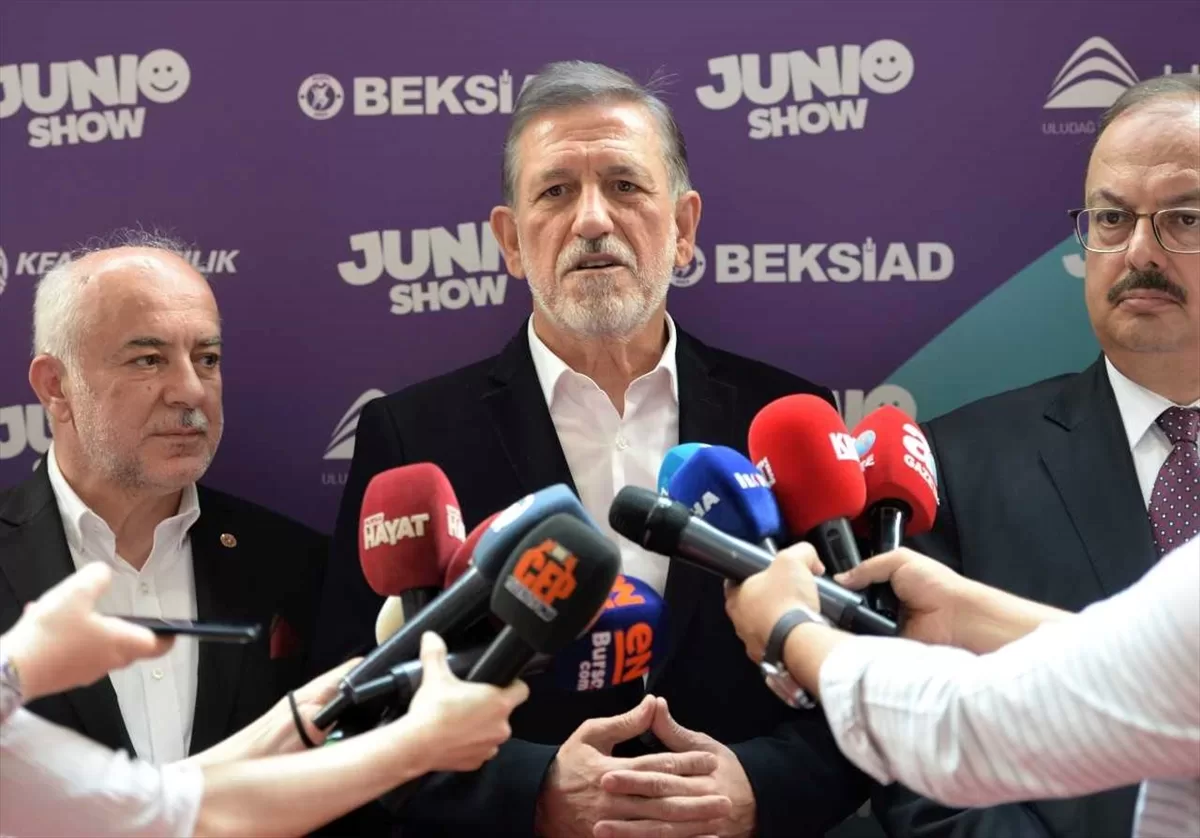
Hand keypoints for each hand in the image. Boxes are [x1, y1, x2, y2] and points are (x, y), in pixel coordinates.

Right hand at [2, 563, 172, 700]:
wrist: (11, 670)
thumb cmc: (51, 634)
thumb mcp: (76, 593)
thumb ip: (97, 578)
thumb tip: (105, 573)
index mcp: (121, 644)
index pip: (158, 646)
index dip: (168, 637)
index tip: (172, 629)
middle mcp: (107, 662)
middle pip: (127, 645)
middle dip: (122, 626)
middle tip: (112, 610)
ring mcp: (84, 672)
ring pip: (96, 646)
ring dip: (87, 626)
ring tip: (64, 607)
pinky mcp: (62, 676)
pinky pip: (72, 652)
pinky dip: (66, 636)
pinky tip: (43, 619)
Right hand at [406, 632, 528, 771]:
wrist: (416, 745)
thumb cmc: (432, 712)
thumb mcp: (435, 676)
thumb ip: (436, 653)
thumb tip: (431, 637)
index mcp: (498, 702)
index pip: (522, 690)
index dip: (513, 684)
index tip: (500, 683)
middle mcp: (500, 726)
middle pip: (504, 711)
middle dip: (490, 707)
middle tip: (470, 700)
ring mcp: (490, 747)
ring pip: (492, 732)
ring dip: (482, 727)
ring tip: (460, 720)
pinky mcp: (477, 763)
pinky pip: (480, 751)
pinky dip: (471, 745)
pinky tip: (455, 738)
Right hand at [535, 694, 731, 837]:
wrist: (539, 801)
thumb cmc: (568, 764)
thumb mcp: (591, 734)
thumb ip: (625, 722)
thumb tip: (653, 701)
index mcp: (610, 770)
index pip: (655, 765)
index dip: (685, 763)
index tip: (711, 761)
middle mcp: (614, 799)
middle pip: (662, 800)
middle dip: (696, 800)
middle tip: (726, 798)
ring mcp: (612, 825)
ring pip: (657, 827)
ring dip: (689, 826)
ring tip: (717, 822)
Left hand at [723, 543, 823, 662]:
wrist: (799, 640)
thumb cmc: (787, 602)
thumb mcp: (793, 560)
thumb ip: (800, 552)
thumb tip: (809, 558)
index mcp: (736, 597)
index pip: (734, 581)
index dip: (751, 574)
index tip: (765, 573)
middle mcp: (739, 622)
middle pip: (751, 605)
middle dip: (769, 598)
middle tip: (787, 592)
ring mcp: (752, 642)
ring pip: (763, 627)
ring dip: (777, 620)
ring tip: (797, 613)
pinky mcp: (769, 658)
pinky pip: (776, 645)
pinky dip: (787, 638)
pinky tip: (801, 631)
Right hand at [833, 548, 968, 646]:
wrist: (958, 617)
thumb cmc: (938, 584)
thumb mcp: (900, 560)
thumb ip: (868, 566)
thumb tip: (840, 579)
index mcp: (888, 583)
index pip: (857, 583)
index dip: (844, 584)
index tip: (827, 586)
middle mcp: (885, 604)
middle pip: (853, 604)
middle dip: (844, 603)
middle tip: (830, 603)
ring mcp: (886, 626)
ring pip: (857, 623)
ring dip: (852, 620)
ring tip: (840, 618)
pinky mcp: (888, 645)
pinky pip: (868, 641)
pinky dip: (863, 637)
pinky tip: (856, 632)